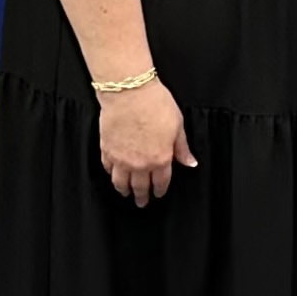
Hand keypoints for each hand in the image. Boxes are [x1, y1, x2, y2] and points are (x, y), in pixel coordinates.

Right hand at [98, 79, 197, 204]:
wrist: (129, 92)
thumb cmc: (155, 104)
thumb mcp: (178, 125)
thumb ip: (182, 148)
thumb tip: (190, 162)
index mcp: (161, 159)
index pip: (161, 182)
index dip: (160, 190)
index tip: (159, 193)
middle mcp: (140, 164)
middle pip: (140, 187)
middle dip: (142, 197)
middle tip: (142, 202)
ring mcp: (121, 159)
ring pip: (121, 183)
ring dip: (124, 190)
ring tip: (126, 193)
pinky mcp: (107, 151)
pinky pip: (108, 169)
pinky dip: (111, 174)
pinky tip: (113, 174)